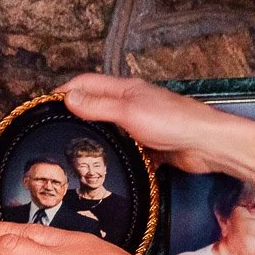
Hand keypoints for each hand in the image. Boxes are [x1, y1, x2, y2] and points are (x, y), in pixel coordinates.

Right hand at [57, 74, 254, 197]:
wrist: (209, 145)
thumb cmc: (176, 122)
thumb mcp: (128, 111)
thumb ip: (98, 106)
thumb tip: (68, 98)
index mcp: (125, 89)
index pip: (85, 84)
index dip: (64, 92)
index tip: (44, 107)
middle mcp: (133, 104)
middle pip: (97, 107)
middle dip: (76, 117)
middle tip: (55, 133)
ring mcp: (143, 126)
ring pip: (113, 132)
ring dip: (98, 140)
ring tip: (76, 155)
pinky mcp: (154, 147)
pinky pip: (129, 152)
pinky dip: (118, 158)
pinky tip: (109, 170)